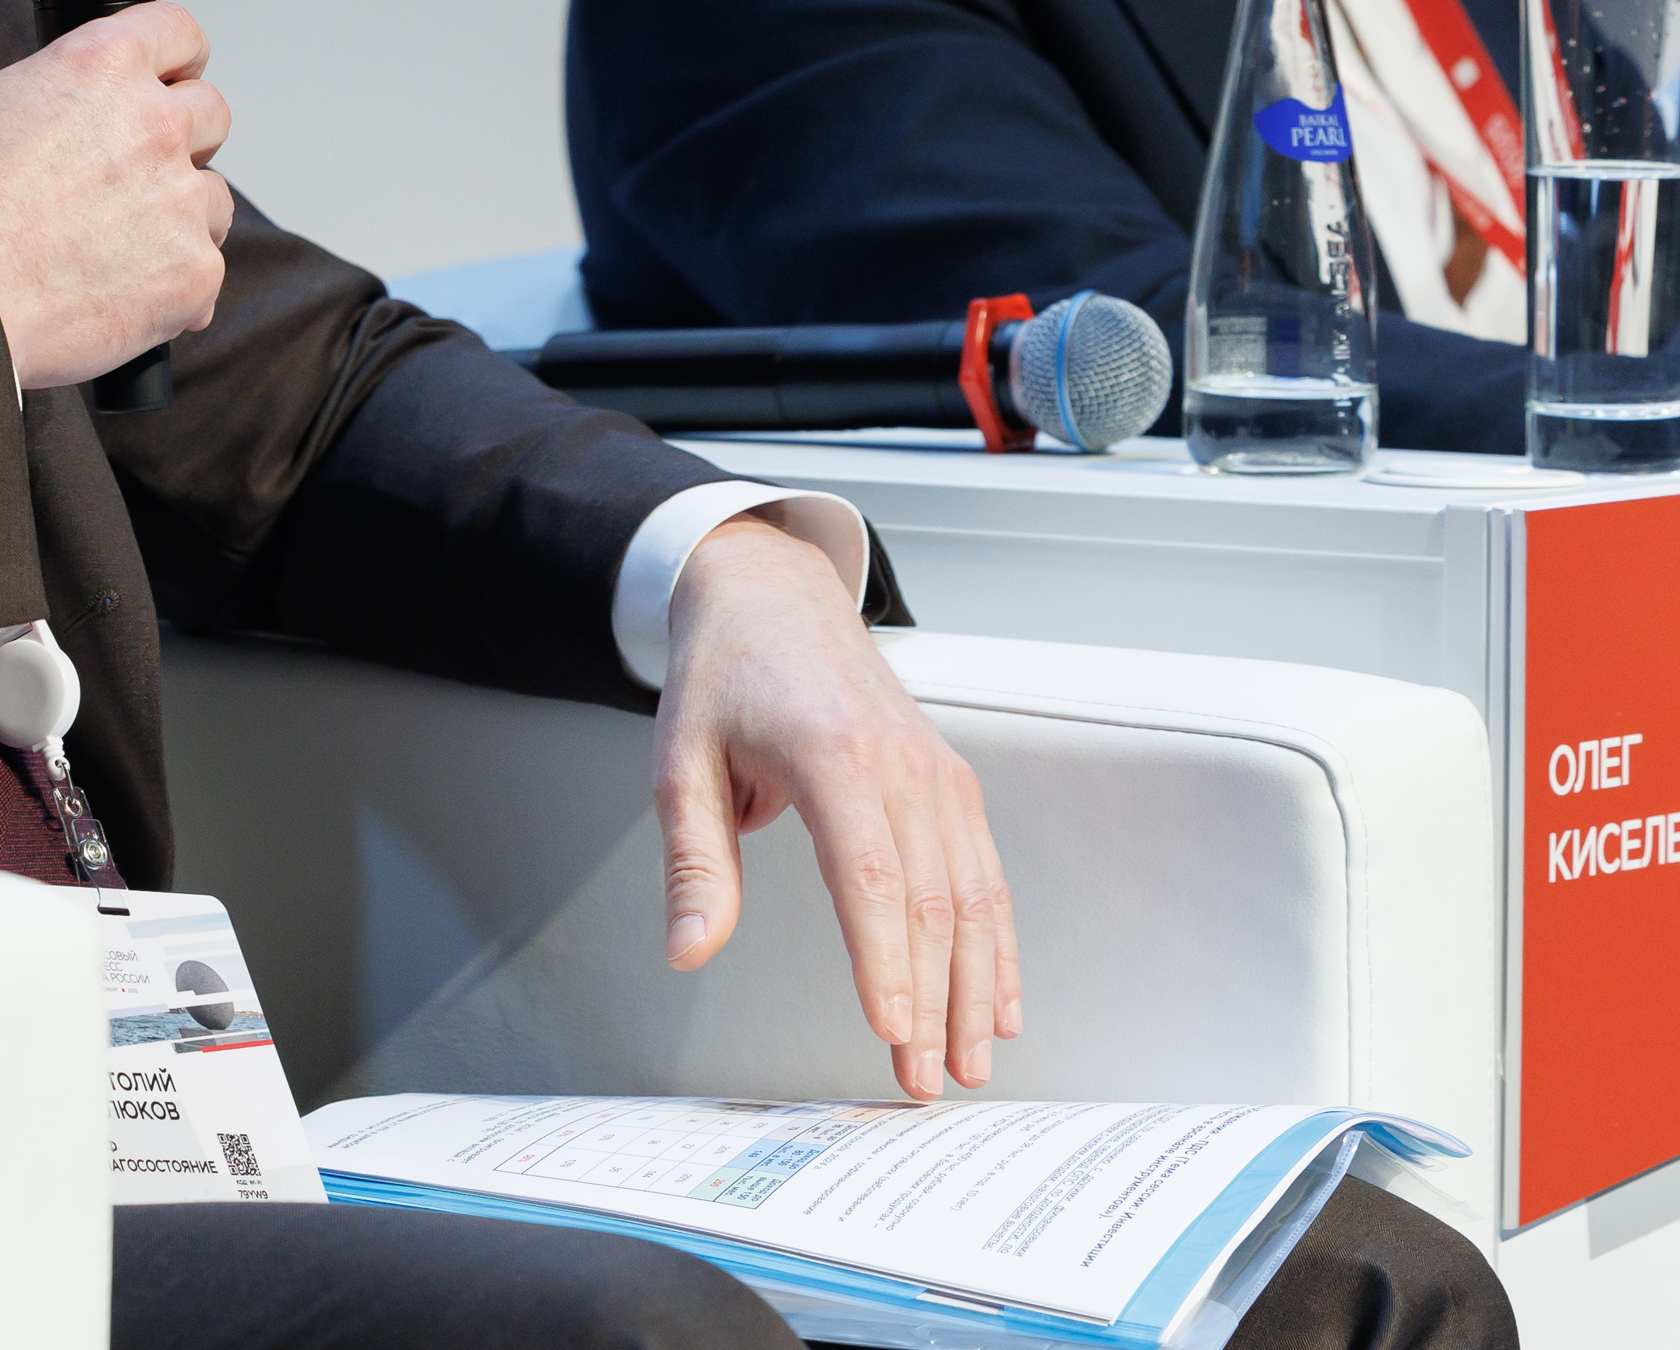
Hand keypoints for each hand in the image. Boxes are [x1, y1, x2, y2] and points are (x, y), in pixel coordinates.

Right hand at [0, 1, 232, 390]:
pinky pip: (204, 273)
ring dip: (177, 218)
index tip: (172, 80)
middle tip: (133, 177)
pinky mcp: (192, 272)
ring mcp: (180, 200)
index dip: (174, 61)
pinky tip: (119, 297)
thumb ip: (21, 101)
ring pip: (212, 199)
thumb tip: (22, 116)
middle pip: (210, 114)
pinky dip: (172, 288)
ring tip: (114, 251)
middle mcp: (153, 123)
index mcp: (101, 66)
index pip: (179, 34)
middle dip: (180, 141)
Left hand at [654, 515, 1017, 1099]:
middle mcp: (900, 763)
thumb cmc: (723, 676)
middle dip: (932, 1002)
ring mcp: (936, 771)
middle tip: (921, 1083)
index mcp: (832, 754)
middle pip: (931, 901)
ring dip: (976, 987)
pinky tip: (998, 1002)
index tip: (890, 1032)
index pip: (870, 878)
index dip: (885, 962)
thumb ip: (694, 862)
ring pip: (972, 895)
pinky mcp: (950, 779)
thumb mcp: (681, 763)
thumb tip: (691, 949)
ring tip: (967, 1066)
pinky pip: (985, 871)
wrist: (773, 594)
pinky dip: (998, 942)